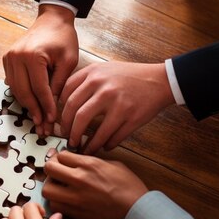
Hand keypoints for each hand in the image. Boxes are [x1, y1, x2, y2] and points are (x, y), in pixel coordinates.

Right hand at [3, 4, 78, 135]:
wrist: (52, 19)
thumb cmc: (63, 38)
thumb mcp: (69, 61)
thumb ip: (60, 83)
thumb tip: (54, 107)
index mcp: (33, 56)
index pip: (39, 89)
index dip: (46, 107)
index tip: (52, 120)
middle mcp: (17, 57)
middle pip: (24, 92)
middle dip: (34, 111)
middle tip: (42, 126)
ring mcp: (9, 57)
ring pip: (15, 90)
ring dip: (27, 105)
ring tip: (38, 118)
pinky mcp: (7, 59)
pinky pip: (13, 82)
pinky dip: (21, 94)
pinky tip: (31, 104)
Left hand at [43, 151, 147, 218]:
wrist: (136, 210)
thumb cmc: (129, 187)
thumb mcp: (113, 164)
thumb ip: (92, 161)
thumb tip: (78, 160)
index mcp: (89, 164)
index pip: (60, 155)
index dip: (60, 157)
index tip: (62, 161)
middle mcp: (79, 179)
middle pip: (49, 168)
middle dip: (51, 168)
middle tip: (56, 172)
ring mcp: (76, 197)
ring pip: (46, 189)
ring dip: (50, 186)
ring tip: (58, 187)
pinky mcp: (76, 212)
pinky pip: (55, 205)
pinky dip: (56, 202)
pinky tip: (64, 200)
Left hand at [60, 61, 174, 152]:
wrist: (160, 80)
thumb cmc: (129, 76)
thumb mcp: (104, 69)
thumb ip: (84, 80)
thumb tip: (62, 101)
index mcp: (93, 74)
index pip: (66, 95)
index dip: (59, 112)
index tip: (58, 122)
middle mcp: (103, 87)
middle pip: (75, 114)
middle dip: (68, 131)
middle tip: (67, 139)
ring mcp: (118, 103)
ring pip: (92, 129)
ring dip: (84, 143)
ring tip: (81, 148)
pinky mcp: (131, 117)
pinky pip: (111, 137)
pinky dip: (104, 145)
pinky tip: (102, 147)